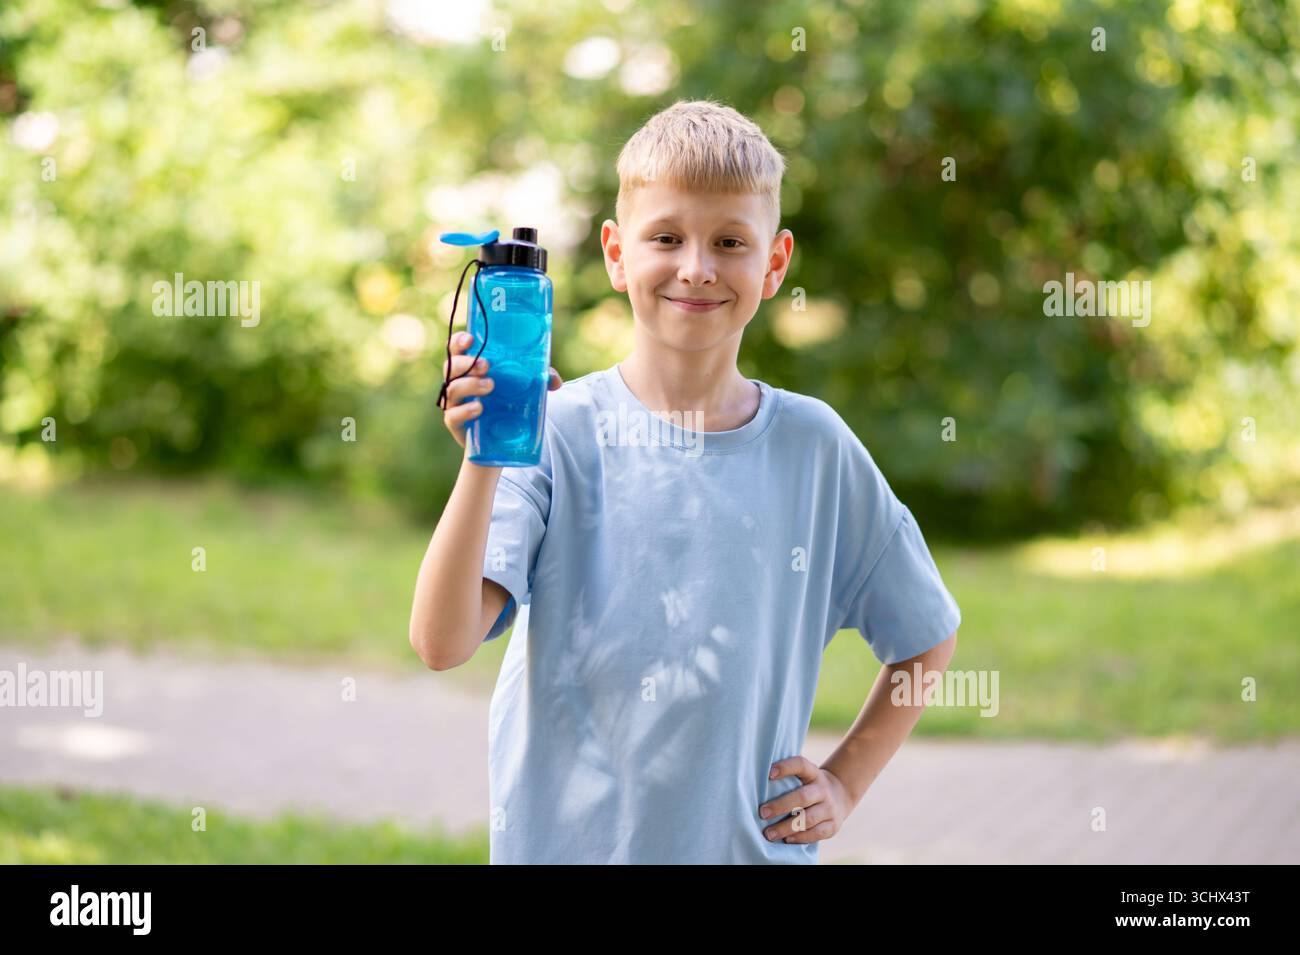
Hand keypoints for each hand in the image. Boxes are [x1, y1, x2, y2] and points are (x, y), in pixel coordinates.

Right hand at [439, 331, 561, 449]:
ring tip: (491, 385)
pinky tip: (479, 408)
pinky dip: (465, 410)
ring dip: (470, 384)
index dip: (459, 341)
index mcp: (469, 368)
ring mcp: (454, 404)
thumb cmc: (506, 404)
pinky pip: (453, 415)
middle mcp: (457, 383)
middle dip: (467, 363)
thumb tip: (554, 381)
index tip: (470, 339)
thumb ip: (539, 379)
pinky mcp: (456, 424)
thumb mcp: (522, 388)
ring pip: (452, 389)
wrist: (498, 441)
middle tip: (487, 365)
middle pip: (451, 367)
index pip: (456, 349)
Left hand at [758, 755, 854, 844]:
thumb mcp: (804, 775)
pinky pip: (816, 833)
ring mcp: (830, 808)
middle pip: (802, 797)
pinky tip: (786, 839)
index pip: (801, 765)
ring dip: (786, 827)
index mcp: (813, 773)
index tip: (769, 773)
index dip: (786, 768)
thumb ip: (787, 777)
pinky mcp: (833, 825)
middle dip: (780, 806)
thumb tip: (755, 783)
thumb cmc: (809, 785)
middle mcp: (823, 789)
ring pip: (808, 819)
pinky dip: (800, 837)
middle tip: (762, 813)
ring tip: (769, 834)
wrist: (841, 795)